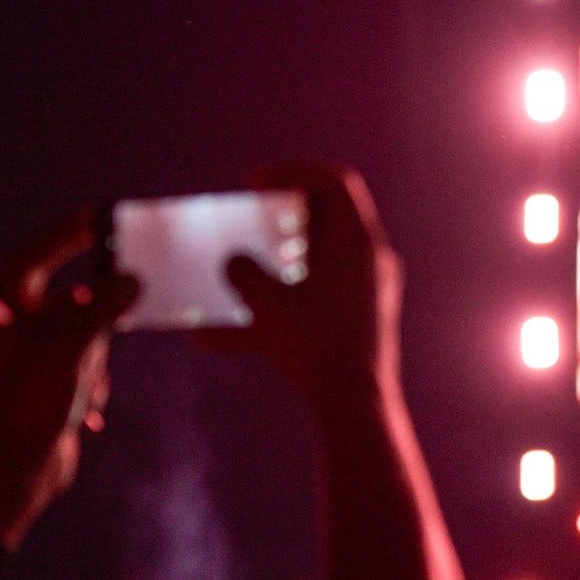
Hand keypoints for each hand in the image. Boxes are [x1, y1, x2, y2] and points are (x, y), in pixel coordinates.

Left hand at [0, 225, 139, 548]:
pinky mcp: (42, 380)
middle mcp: (6, 323)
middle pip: (68, 296)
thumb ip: (102, 308)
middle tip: (120, 317)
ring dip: (96, 358)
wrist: (15, 476)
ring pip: (82, 331)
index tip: (103, 218)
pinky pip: (81, 360)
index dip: (71, 233)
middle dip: (94, 322)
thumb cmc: (28, 409)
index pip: (36, 251)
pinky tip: (84, 409)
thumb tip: (131, 279)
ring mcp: (24, 353)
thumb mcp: (71, 351)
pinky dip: (92, 378)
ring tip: (82, 389)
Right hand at [222, 164, 400, 413]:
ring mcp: (364, 297)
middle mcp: (368, 264)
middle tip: (246, 221)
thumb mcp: (269, 302)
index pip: (335, 183)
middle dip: (278, 221)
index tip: (255, 183)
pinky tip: (211, 340)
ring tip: (230, 273)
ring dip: (269, 268)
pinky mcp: (353, 329)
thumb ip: (244, 273)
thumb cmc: (316, 347)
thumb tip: (233, 263)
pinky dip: (268, 315)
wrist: (354, 407)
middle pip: (325, 222)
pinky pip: (307, 308)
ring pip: (313, 267)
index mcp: (358, 243)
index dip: (293, 172)